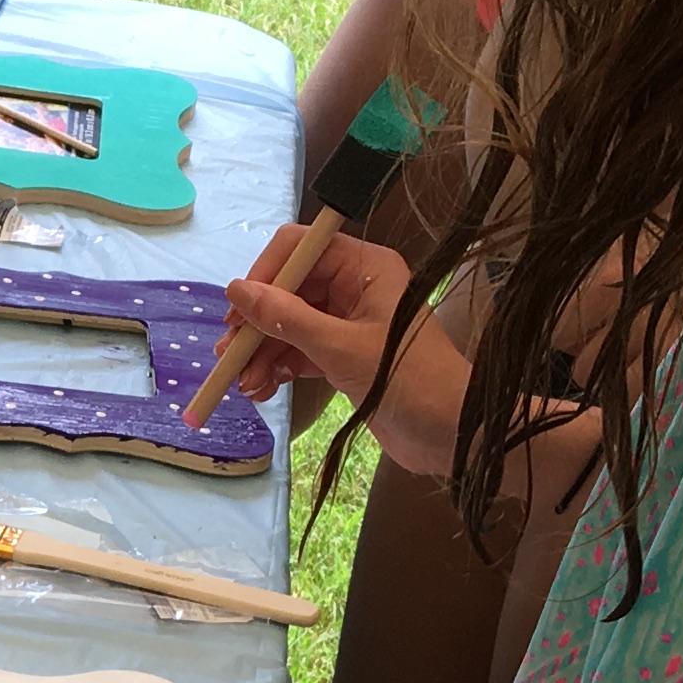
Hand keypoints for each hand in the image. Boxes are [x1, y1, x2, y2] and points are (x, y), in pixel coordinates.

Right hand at [216, 225, 459, 467]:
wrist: (452, 434)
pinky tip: (263, 389)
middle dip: (257, 324)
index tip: (238, 312)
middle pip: (289, 290)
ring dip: (264, 352)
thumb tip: (237, 290)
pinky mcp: (346, 356)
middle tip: (230, 356)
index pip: (300, 249)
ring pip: (290, 325)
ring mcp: (350, 322)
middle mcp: (356, 287)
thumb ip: (286, 318)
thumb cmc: (408, 380)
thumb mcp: (340, 348)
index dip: (264, 275)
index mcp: (365, 267)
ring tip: (246, 384)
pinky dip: (280, 368)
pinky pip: (301, 351)